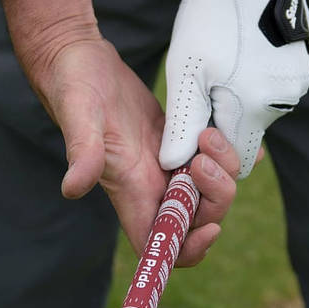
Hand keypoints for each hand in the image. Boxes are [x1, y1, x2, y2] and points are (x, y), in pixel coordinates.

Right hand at [21, 34, 240, 265]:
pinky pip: (213, 155)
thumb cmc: (73, 84)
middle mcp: (151, 180)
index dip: (188, 250)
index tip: (210, 227)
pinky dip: (232, 151)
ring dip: (224, 168)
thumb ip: (81, 150)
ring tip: (211, 132)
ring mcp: (166, 158)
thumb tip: (72, 189)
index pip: (159, 243)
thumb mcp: (79, 113)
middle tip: (205, 152)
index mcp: (129, 188)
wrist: (79, 57)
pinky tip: (236, 133)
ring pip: (210, 186)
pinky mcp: (177, 135)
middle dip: (217, 196)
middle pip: (197, 216)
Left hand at [159, 0, 308, 177]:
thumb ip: (183, 122)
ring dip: (237, 94)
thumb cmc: (212, 15)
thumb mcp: (187, 70)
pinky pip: (272, 84)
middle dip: (222, 117)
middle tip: (202, 81)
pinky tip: (239, 47)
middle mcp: (284, 100)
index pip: (235, 157)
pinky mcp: (302, 63)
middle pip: (247, 130)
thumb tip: (173, 166)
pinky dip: (253, 76)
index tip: (193, 127)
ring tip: (220, 56)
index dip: (212, 151)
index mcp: (255, 107)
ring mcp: (297, 81)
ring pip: (259, 105)